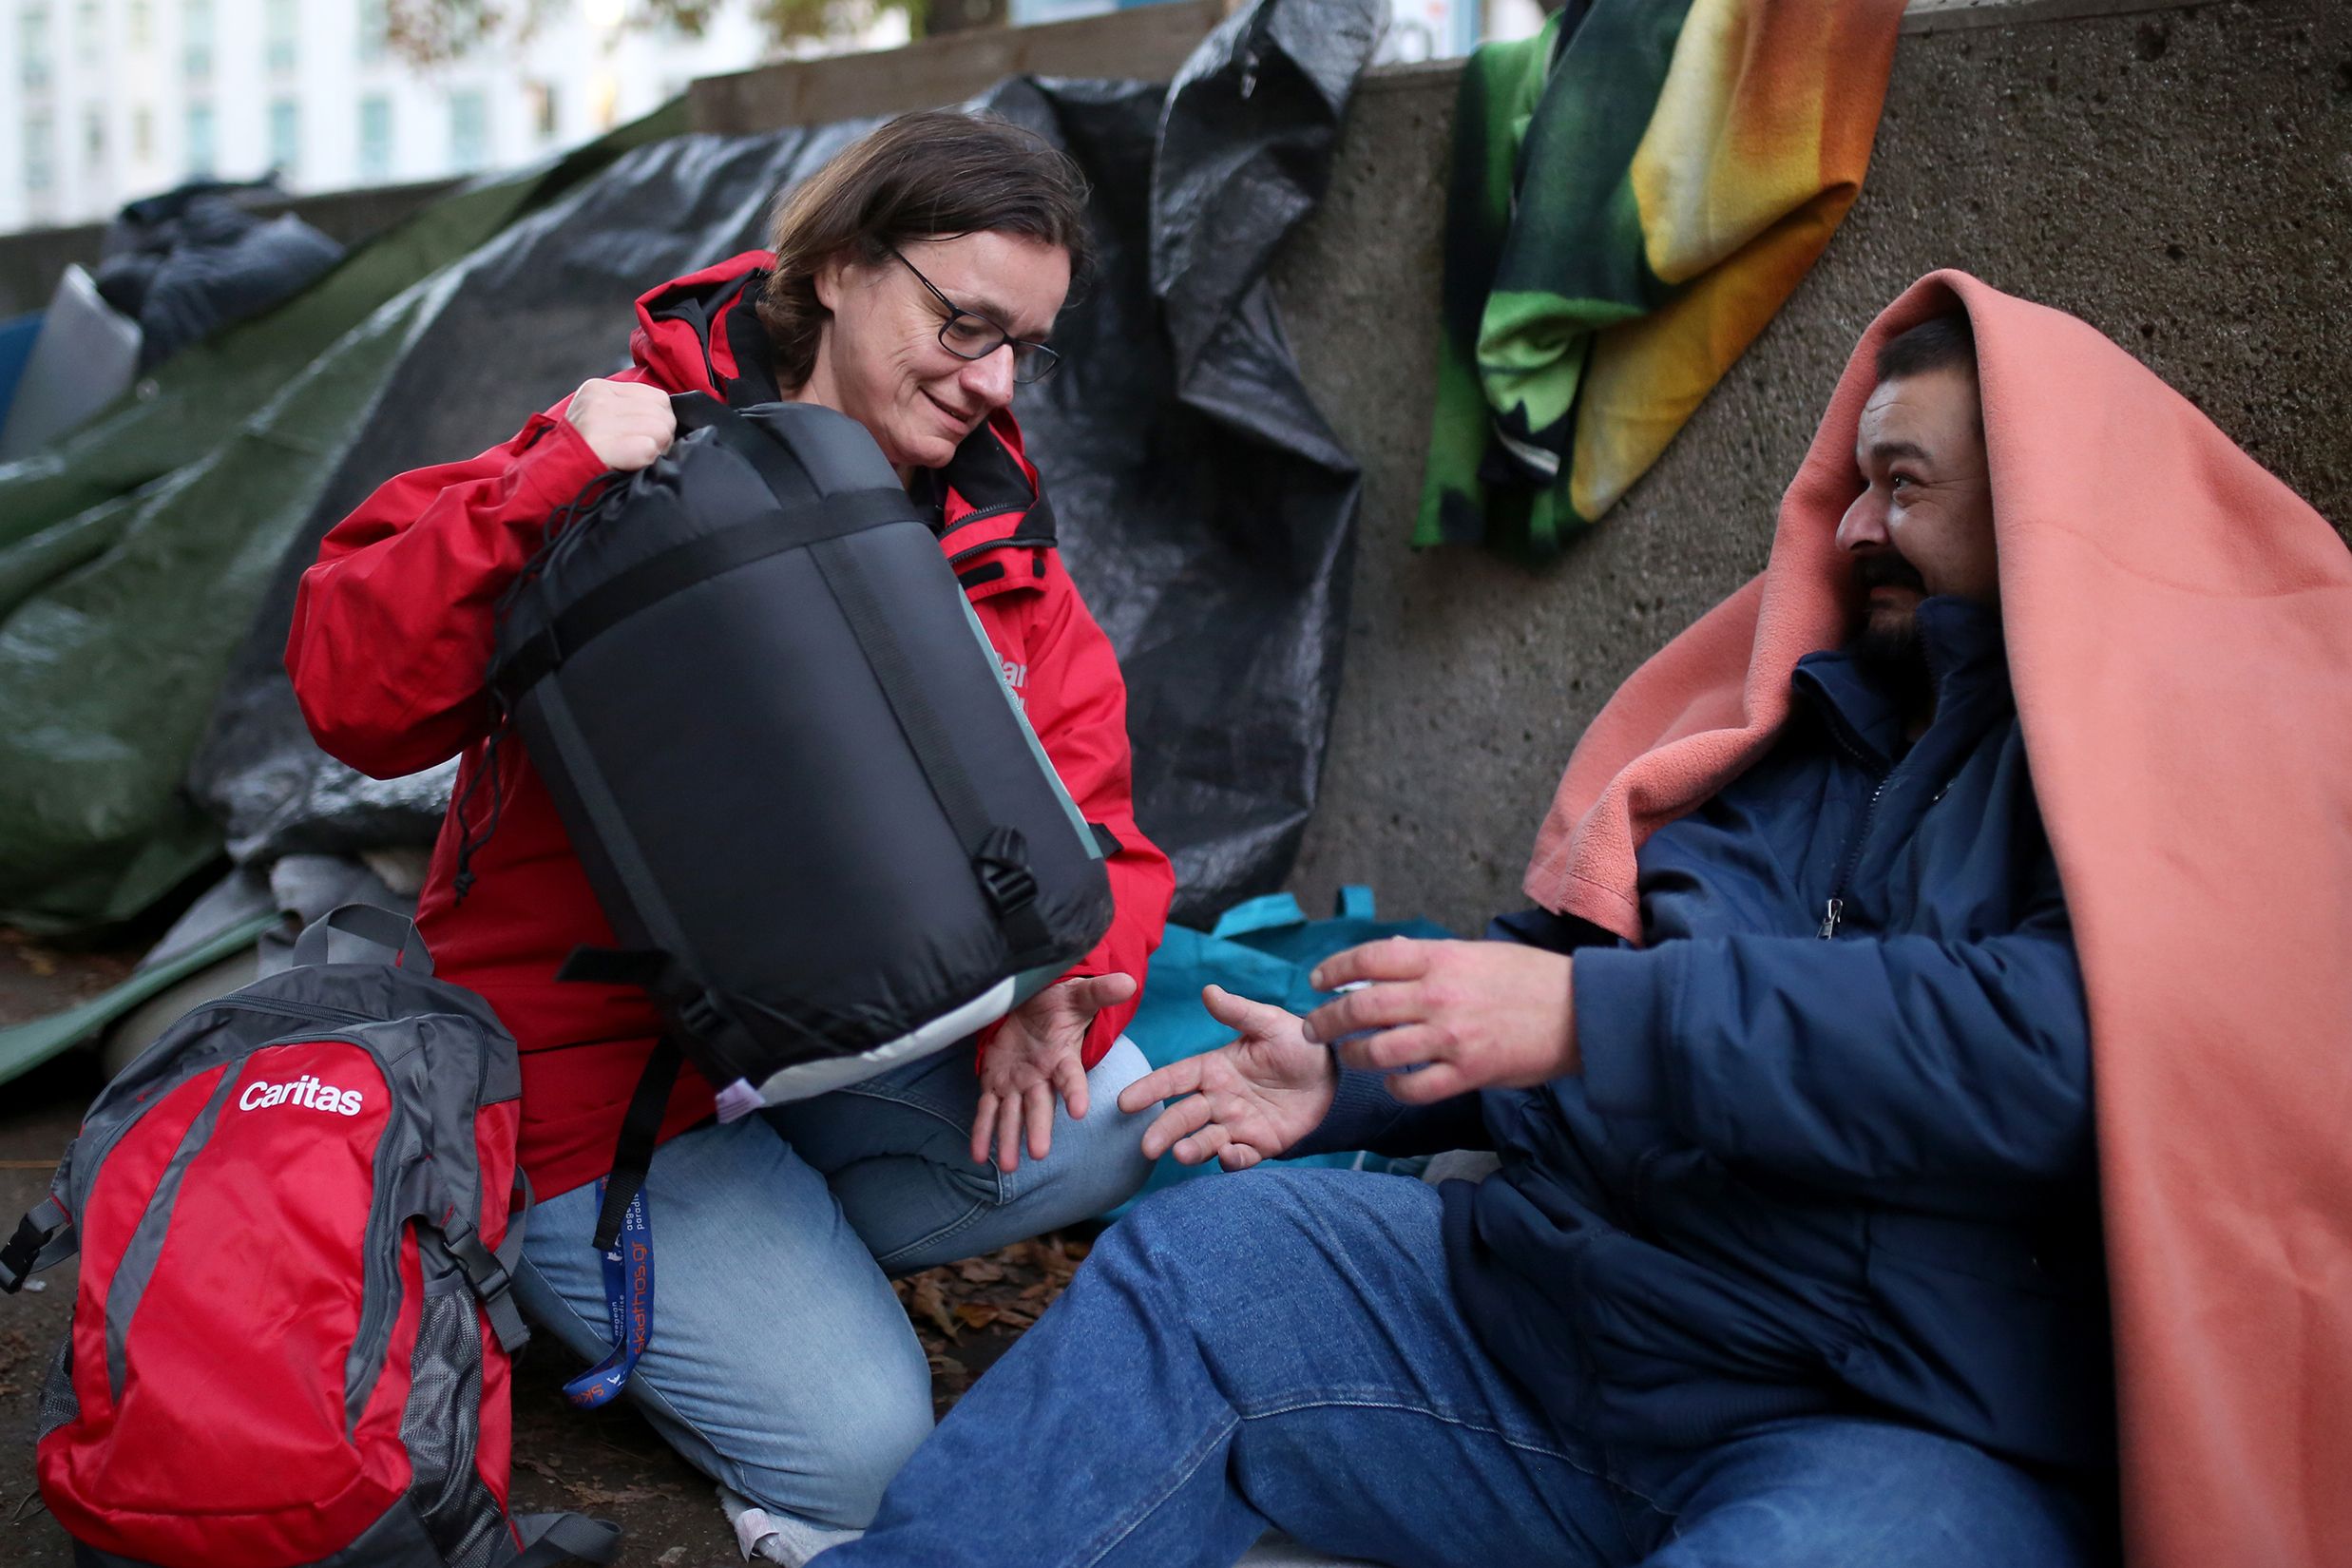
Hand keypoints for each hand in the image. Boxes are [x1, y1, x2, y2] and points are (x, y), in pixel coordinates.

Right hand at [563, 378, 674, 470]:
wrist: (549, 481)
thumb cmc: (586, 455)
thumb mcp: (603, 421)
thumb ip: (632, 412)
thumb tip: (671, 418)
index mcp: (599, 389)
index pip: (658, 398)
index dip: (660, 423)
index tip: (643, 439)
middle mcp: (597, 400)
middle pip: (663, 414)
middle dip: (662, 438)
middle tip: (641, 454)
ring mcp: (597, 420)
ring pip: (661, 430)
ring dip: (656, 451)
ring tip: (634, 460)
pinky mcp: (599, 443)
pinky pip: (648, 448)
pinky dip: (645, 462)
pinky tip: (629, 465)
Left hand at [972, 973, 1137, 1172]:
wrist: (1033, 1007)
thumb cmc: (1058, 1003)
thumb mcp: (1077, 994)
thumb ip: (1100, 992)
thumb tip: (1128, 983)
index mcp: (1062, 1058)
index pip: (1071, 1077)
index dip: (1075, 1093)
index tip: (1079, 1111)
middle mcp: (1041, 1077)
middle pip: (1040, 1105)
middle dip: (1039, 1129)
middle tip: (1039, 1154)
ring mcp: (1018, 1084)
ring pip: (1013, 1115)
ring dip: (1009, 1140)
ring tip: (1009, 1167)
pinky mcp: (996, 1084)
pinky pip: (987, 1110)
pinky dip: (982, 1132)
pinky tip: (978, 1157)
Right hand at [1116, 986, 1337, 1170]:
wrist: (1336, 1076)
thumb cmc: (1299, 1044)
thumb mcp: (1270, 1023)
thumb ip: (1239, 1011)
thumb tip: (1208, 991)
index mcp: (1214, 1068)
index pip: (1175, 1078)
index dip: (1150, 1089)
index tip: (1124, 1102)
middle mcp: (1219, 1099)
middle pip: (1184, 1116)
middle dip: (1164, 1130)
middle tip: (1146, 1146)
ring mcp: (1237, 1124)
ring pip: (1206, 1140)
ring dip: (1192, 1149)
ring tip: (1181, 1155)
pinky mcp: (1259, 1144)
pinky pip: (1241, 1156)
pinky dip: (1232, 1160)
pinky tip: (1229, 1156)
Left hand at [1301, 938, 1578, 1104]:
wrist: (1582, 1010)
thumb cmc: (1532, 978)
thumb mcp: (1478, 953)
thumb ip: (1433, 959)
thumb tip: (1390, 961)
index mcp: (1440, 959)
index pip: (1369, 959)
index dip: (1334, 970)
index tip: (1317, 981)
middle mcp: (1438, 995)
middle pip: (1361, 1008)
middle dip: (1326, 1019)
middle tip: (1313, 1028)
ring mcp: (1451, 1037)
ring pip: (1379, 1051)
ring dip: (1354, 1056)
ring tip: (1348, 1057)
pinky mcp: (1469, 1072)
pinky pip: (1415, 1087)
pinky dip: (1395, 1087)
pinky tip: (1392, 1082)